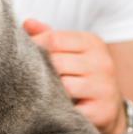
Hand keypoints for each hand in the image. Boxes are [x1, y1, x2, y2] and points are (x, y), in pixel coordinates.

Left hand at [23, 19, 126, 133]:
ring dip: (50, 90)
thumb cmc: (81, 74)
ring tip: (45, 92)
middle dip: (41, 70)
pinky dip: (60, 109)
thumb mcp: (69, 51)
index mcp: (92, 42)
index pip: (54, 39)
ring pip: (63, 85)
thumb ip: (48, 36)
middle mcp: (102, 62)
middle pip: (56, 62)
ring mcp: (104, 86)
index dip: (34, 46)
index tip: (24, 55)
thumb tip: (27, 23)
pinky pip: (71, 108)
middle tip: (30, 77)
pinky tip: (56, 108)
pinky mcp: (102, 110)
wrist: (108, 108)